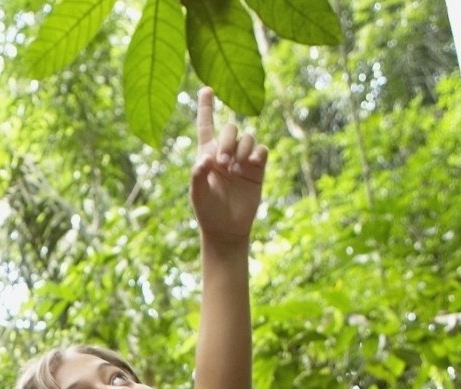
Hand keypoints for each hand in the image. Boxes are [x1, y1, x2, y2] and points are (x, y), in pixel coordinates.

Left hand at [191, 87, 267, 248]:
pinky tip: (251, 164)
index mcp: (206, 154)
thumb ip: (197, 176)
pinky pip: (262, 150)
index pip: (206, 125)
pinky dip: (257, 153)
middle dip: (228, 141)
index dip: (206, 106)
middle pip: (231, 128)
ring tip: (235, 167)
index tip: (207, 88)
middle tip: (223, 163)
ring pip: (248, 137)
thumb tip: (205, 159)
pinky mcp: (257, 168)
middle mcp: (225, 152)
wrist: (227, 227)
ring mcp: (242, 159)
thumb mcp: (197, 194)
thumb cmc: (207, 210)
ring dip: (242, 148)